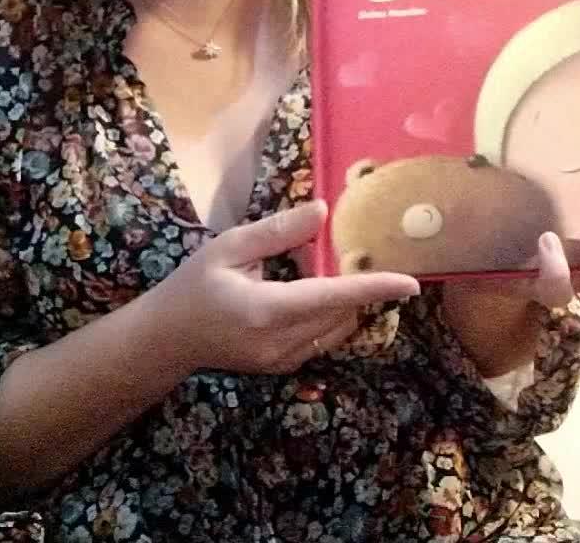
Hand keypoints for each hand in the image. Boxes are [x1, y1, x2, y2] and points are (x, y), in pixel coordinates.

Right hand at [144, 201, 420, 374]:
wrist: (166, 339)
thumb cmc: (193, 286)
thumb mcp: (229, 247)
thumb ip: (277, 233)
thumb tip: (322, 212)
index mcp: (269, 310)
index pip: (336, 298)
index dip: (376, 289)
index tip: (412, 283)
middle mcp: (282, 342)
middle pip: (343, 313)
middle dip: (354, 285)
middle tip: (342, 254)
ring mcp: (284, 361)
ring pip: (336, 329)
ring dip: (341, 302)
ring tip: (313, 273)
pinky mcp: (283, 367)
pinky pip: (322, 339)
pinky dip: (326, 316)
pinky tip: (302, 295)